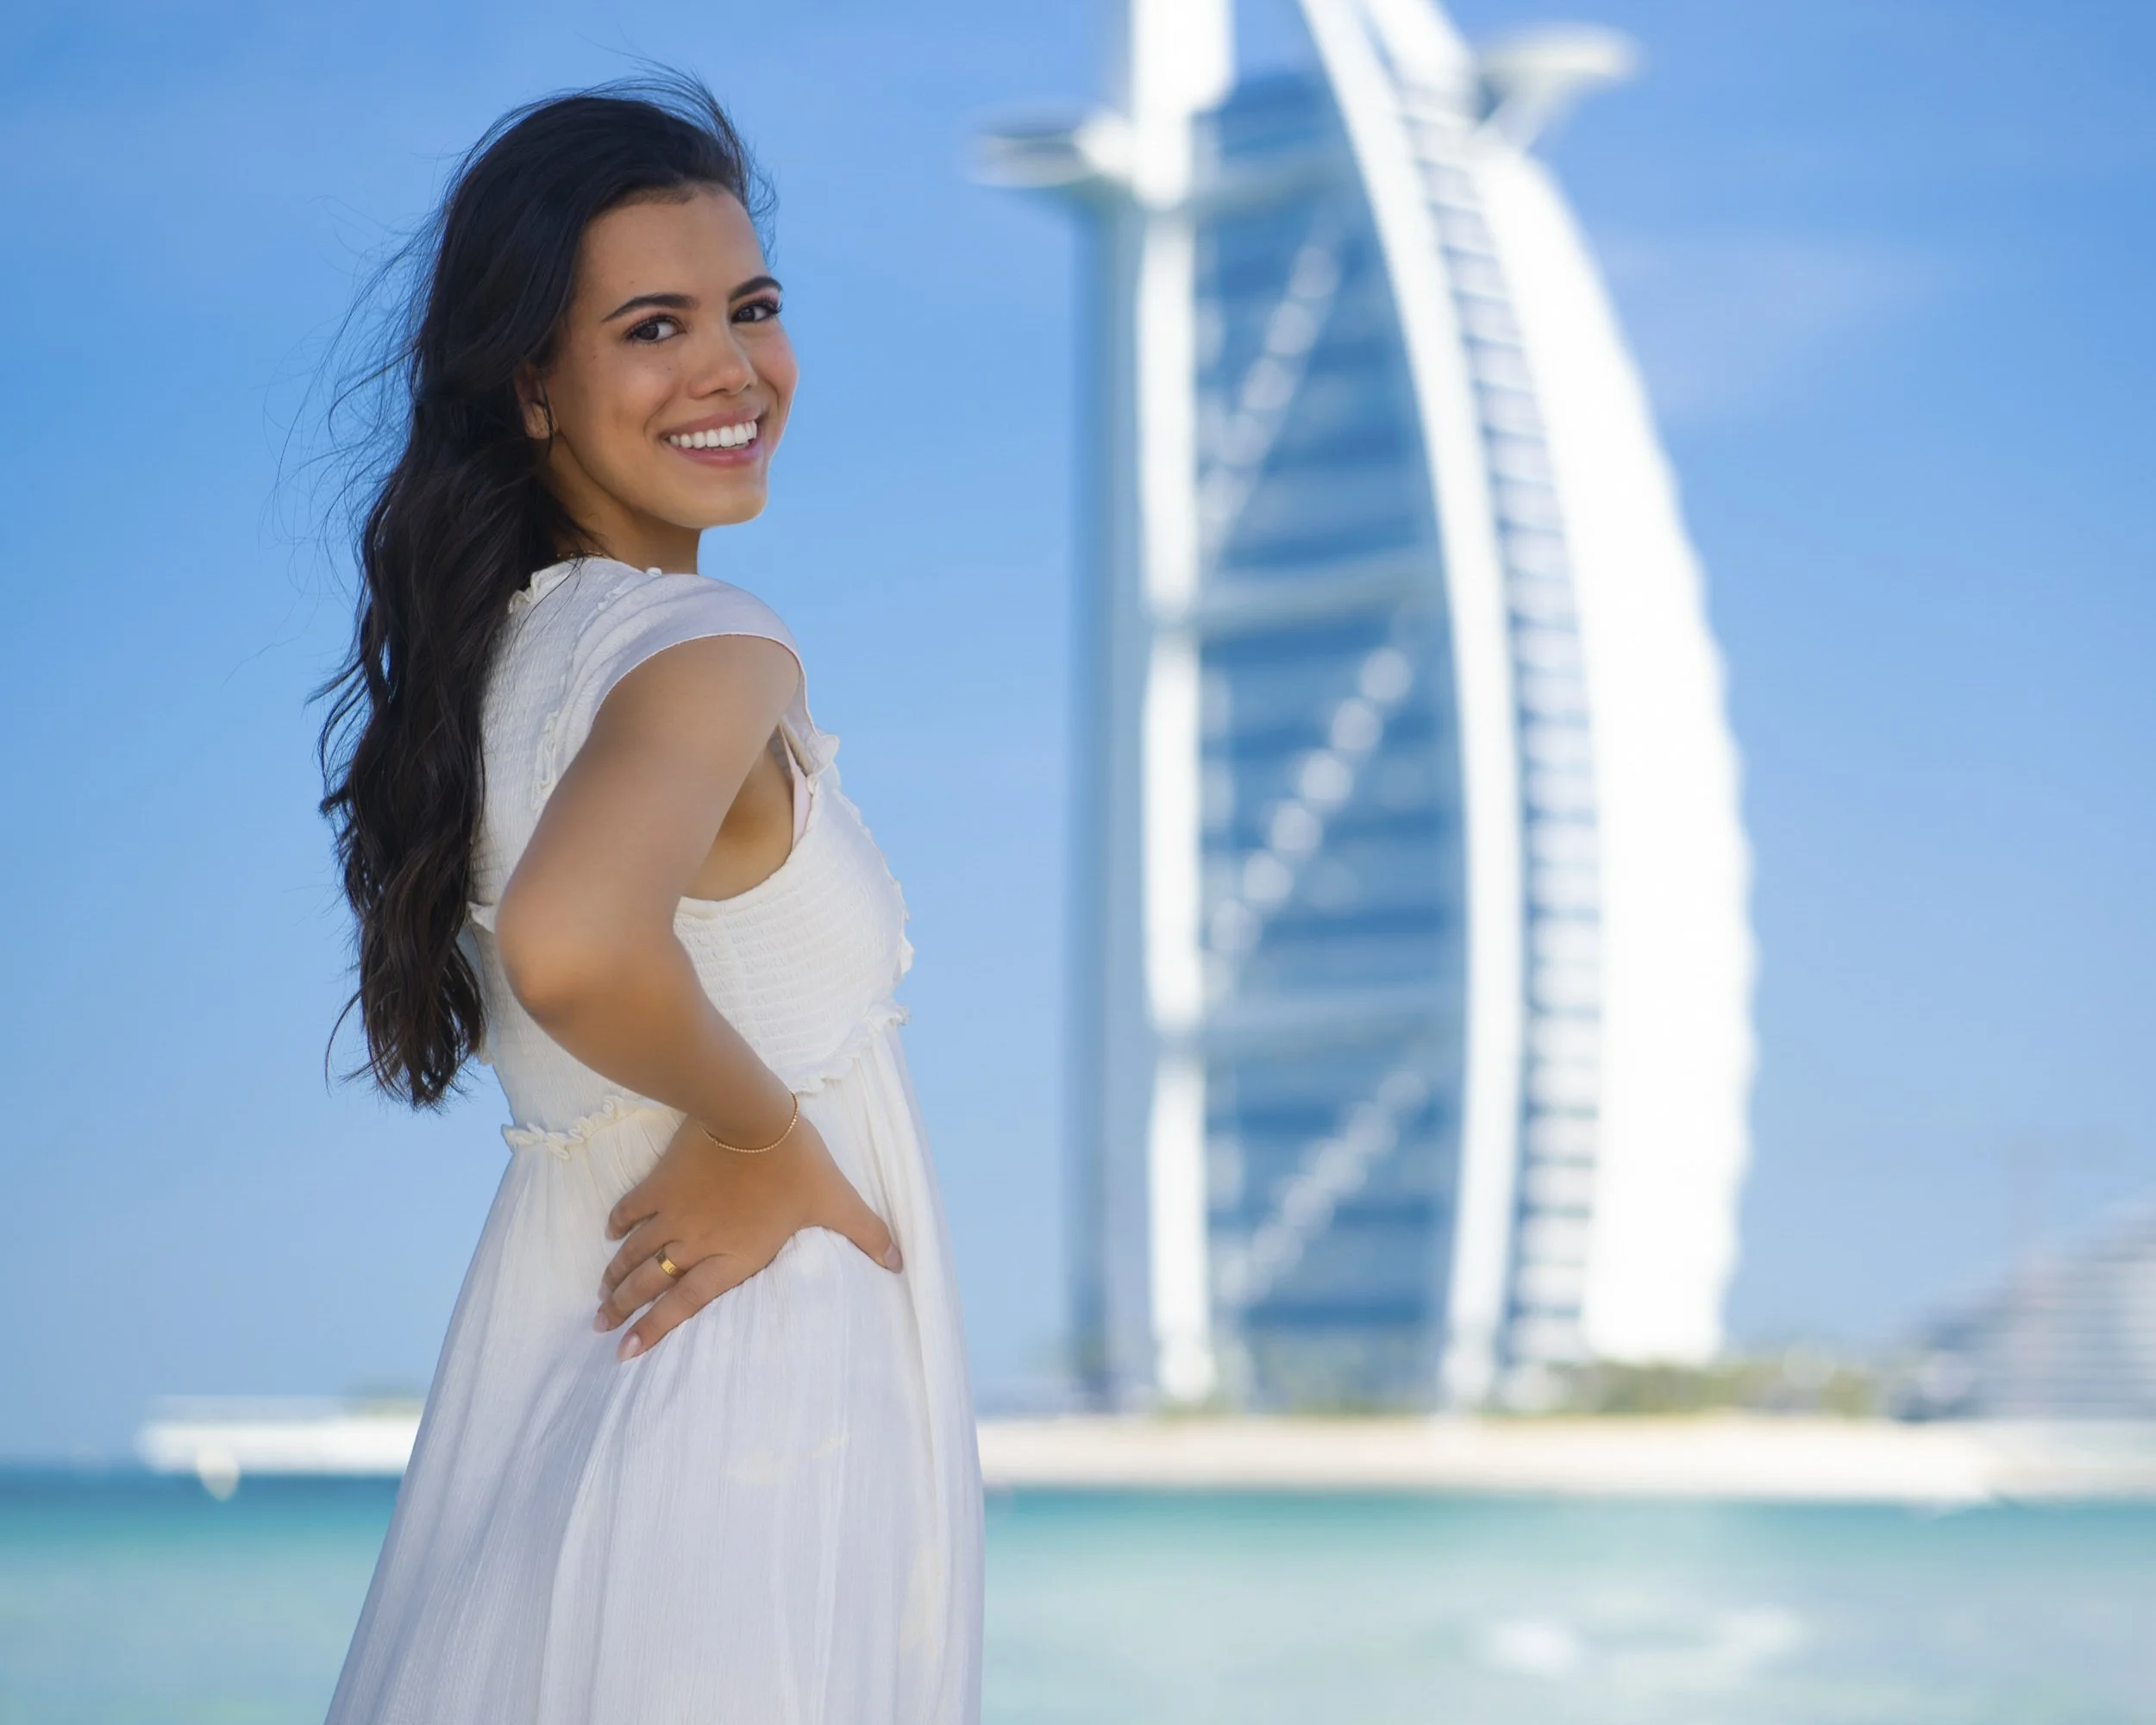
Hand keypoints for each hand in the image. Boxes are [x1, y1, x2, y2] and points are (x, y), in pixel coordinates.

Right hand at [595, 1109, 900, 1358]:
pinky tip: (609, 1234)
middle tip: (600, 1327)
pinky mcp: (660, 1183)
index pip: (686, 1305)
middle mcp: (696, 1242)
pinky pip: (630, 1210)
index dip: (654, 1331)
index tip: (628, 1354)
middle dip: (623, 1309)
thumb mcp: (835, 1199)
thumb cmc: (794, 1160)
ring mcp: (673, 1213)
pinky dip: (617, 1225)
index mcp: (733, 1257)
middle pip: (650, 1283)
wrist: (749, 1114)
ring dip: (614, 1277)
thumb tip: (899, 1262)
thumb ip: (864, 1233)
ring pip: (634, 1253)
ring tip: (600, 1298)